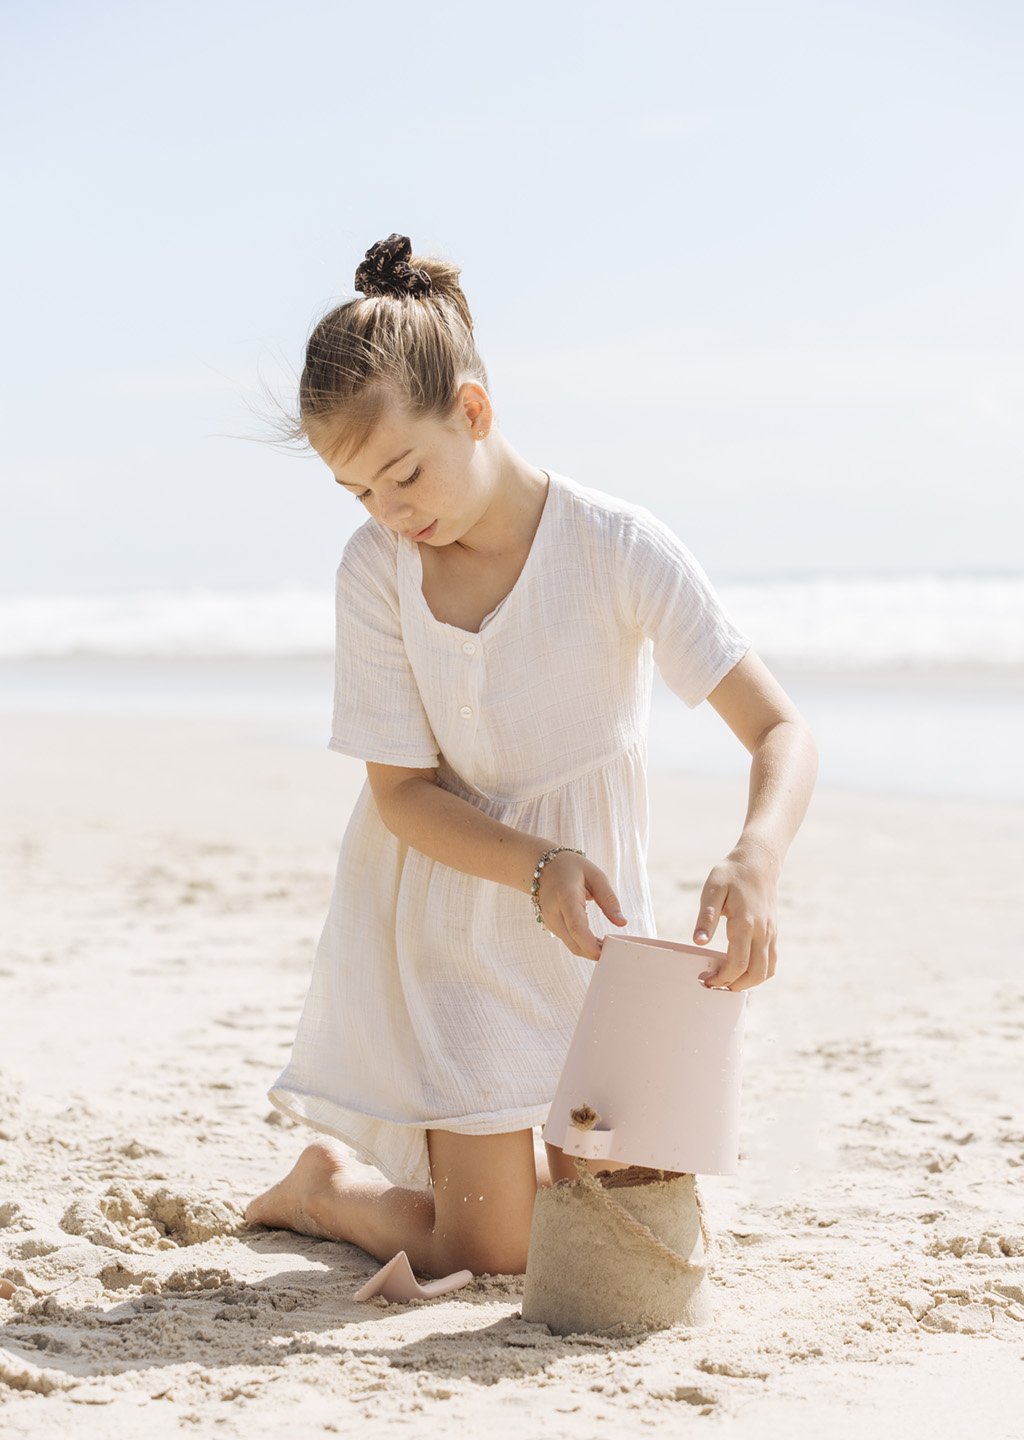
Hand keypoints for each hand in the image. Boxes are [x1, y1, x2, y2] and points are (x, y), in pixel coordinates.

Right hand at [536, 852, 627, 961]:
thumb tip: (622, 923)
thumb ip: (609, 899)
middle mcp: (554, 913)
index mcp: (566, 897)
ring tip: (609, 945)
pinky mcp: (552, 927)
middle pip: (574, 942)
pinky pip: (569, 942)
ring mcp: (550, 922)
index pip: (576, 926)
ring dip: (591, 950)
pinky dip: (584, 945)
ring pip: (572, 946)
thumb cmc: (571, 868)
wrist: (543, 868)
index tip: (606, 951)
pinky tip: (597, 942)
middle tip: (617, 951)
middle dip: (595, 952)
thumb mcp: (595, 875)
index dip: (590, 943)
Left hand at [691, 839, 779, 990]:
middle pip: (755, 974)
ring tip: (726, 980)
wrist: (758, 862)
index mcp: (745, 923)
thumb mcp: (712, 890)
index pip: (738, 964)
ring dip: (748, 983)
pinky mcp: (773, 933)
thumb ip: (706, 917)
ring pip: (767, 972)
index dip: (722, 978)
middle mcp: (762, 932)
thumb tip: (699, 942)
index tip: (705, 979)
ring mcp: (770, 933)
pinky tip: (741, 971)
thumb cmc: (731, 874)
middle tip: (713, 984)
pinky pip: (771, 962)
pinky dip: (758, 973)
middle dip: (734, 986)